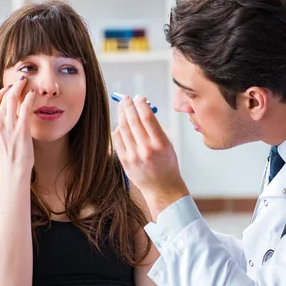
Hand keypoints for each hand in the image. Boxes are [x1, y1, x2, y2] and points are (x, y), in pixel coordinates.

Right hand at [0, 76, 35, 171]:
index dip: (1, 92)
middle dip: (13, 87)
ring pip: (13, 99)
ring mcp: (8, 125)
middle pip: (4, 97)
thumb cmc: (7, 157)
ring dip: (20, 88)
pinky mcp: (21, 128)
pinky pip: (24, 107)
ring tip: (26, 83)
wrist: (14, 168)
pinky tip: (32, 93)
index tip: (9, 88)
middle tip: (20, 81)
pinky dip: (28, 97)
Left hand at [113, 95, 188, 219]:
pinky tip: (121, 124)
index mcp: (161, 144)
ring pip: (123, 128)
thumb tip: (142, 108)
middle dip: (128, 106)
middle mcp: (146, 149)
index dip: (141, 104)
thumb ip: (155, 128)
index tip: (139, 97)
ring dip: (122, 114)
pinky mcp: (125, 161)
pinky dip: (118, 128)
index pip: (148, 118)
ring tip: (123, 107)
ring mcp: (134, 156)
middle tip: (127, 98)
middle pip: (133, 120)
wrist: (162, 188)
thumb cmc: (167, 164)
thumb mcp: (167, 145)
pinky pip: (117, 139)